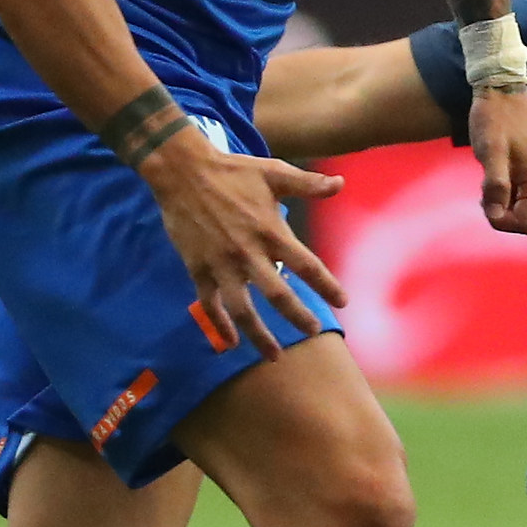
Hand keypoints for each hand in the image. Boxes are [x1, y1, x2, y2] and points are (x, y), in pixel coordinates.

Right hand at [138, 126, 348, 358]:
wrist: (182, 171)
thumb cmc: (233, 170)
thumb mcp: (274, 173)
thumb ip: (309, 184)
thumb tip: (340, 184)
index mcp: (271, 231)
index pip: (307, 265)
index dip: (327, 286)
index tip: (343, 302)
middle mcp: (248, 252)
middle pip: (278, 295)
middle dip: (298, 317)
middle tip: (312, 332)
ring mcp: (221, 264)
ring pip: (243, 309)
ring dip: (259, 335)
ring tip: (274, 356)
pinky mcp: (198, 268)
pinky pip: (210, 303)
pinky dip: (219, 325)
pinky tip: (230, 341)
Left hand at [471, 87, 526, 233]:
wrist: (502, 89)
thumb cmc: (495, 119)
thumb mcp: (491, 153)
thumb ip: (495, 186)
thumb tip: (495, 215)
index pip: (526, 223)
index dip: (502, 221)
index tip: (484, 202)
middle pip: (525, 216)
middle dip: (501, 210)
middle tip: (483, 189)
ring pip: (522, 204)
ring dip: (502, 199)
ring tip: (488, 176)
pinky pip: (522, 191)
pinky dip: (506, 190)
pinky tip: (495, 172)